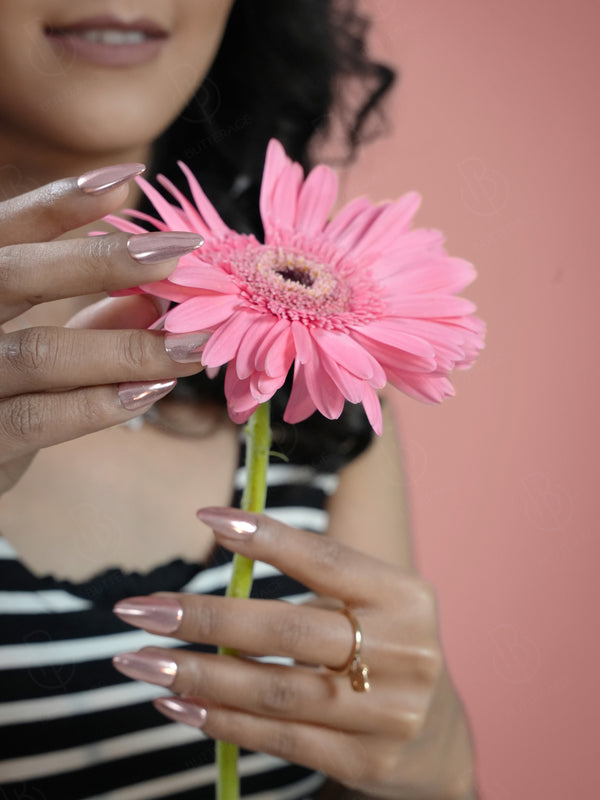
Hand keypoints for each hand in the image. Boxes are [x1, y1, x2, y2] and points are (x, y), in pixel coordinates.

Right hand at [0, 164, 205, 496]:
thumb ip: (87, 324)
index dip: (61, 202)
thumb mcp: (38, 351)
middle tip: (181, 251)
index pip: (5, 232)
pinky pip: (37, 420)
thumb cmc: (2, 399)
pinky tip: (152, 391)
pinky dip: (98, 403)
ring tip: (192, 344)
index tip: (129, 179)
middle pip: (15, 274)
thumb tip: (154, 295)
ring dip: (126, 347)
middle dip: (102, 260)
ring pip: (39, 352)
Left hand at [112, 507, 474, 799]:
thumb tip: (226, 550)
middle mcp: (404, 652)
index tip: (206, 519)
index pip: (326, 559)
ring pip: (275, 691)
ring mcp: (387, 713)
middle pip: (288, 631)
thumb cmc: (384, 646)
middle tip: (141, 610)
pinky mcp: (366, 760)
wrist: (436, 735)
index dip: (266, 538)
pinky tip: (178, 703)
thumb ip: (316, 581)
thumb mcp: (372, 601)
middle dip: (206, 619)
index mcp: (404, 597)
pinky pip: (280, 739)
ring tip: (141, 663)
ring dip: (198, 676)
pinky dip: (222, 720)